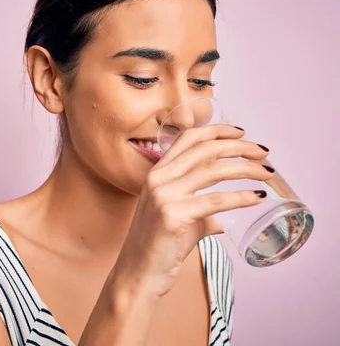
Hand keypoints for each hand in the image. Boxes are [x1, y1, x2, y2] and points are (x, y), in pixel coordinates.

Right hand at [114, 124, 273, 297]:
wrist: (138, 274)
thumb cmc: (159, 246)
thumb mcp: (176, 215)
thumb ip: (199, 209)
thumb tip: (224, 216)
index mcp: (156, 173)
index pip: (188, 138)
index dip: (217, 130)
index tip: (241, 133)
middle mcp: (158, 179)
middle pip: (205, 149)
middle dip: (239, 146)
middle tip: (263, 153)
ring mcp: (164, 196)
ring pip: (213, 170)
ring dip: (246, 168)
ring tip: (267, 173)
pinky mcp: (173, 216)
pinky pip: (215, 201)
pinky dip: (241, 197)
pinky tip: (257, 198)